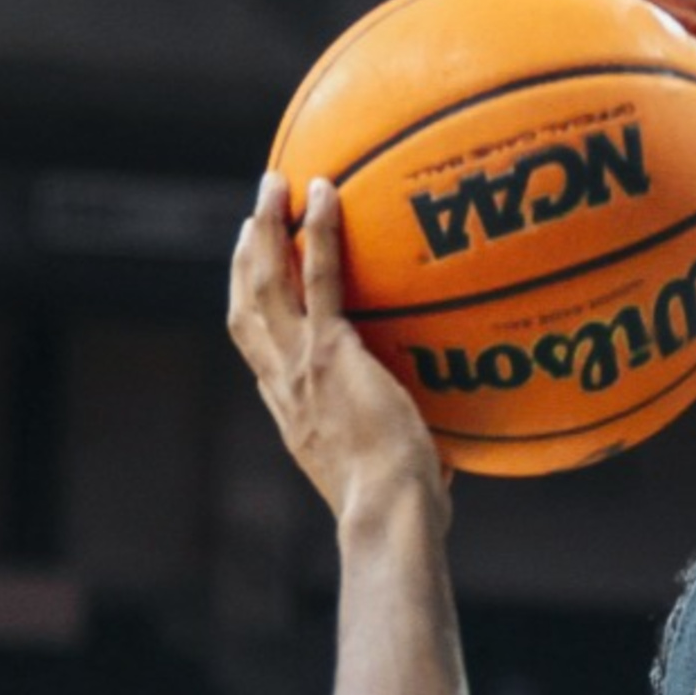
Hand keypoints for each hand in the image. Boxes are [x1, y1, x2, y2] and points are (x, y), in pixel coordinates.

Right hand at [226, 175, 446, 524]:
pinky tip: (324, 191)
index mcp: (291, 410)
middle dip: (246, 256)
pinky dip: (319, 230)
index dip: (251, 308)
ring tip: (275, 181)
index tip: (255, 276)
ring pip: (266, 281)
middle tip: (253, 214)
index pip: (258, 349)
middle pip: (247, 305)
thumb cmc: (400, 508)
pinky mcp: (330, 351)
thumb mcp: (392, 475)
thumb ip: (407, 457)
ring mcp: (300, 364)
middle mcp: (284, 383)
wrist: (388, 512)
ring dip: (267, 226)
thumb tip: (449, 466)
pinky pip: (320, 276)